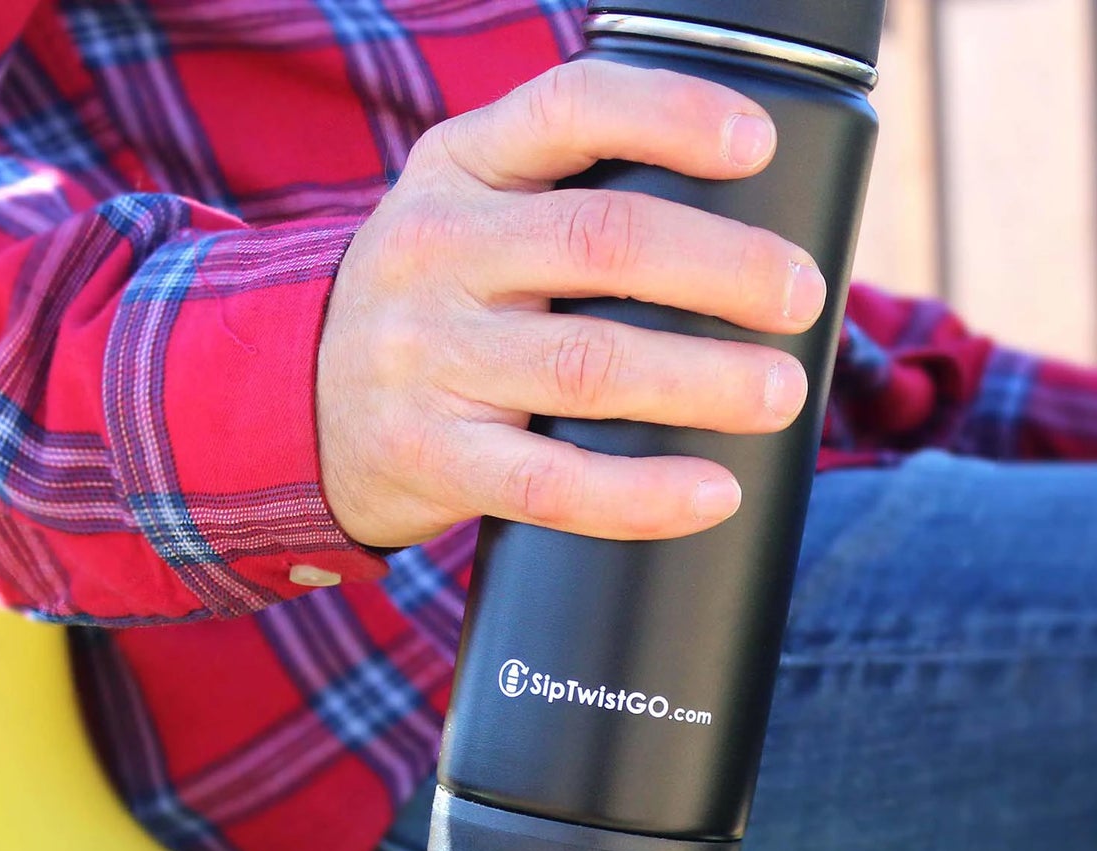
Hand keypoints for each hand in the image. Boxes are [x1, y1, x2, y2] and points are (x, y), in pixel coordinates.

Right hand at [317, 60, 826, 549]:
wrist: (295, 402)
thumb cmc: (432, 304)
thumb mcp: (467, 213)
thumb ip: (562, 199)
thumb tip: (735, 232)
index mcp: (461, 169)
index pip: (570, 109)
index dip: (671, 117)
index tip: (756, 145)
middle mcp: (440, 252)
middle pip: (605, 243)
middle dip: (724, 268)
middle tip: (801, 296)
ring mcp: (429, 358)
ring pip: (589, 364)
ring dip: (704, 381)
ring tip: (781, 394)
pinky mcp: (432, 455)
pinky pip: (551, 482)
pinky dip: (641, 495)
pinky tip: (710, 494)